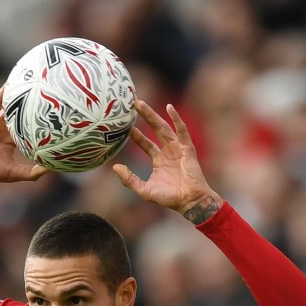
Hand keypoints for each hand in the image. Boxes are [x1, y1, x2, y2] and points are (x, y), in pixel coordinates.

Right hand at [0, 88, 48, 198]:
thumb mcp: (13, 173)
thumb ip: (32, 173)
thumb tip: (52, 169)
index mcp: (8, 137)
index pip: (22, 121)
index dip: (31, 113)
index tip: (44, 103)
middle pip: (9, 108)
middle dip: (18, 97)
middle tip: (29, 83)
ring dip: (1, 96)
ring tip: (10, 85)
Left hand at [112, 99, 221, 220]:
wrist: (189, 201)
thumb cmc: (169, 198)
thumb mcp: (144, 190)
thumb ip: (129, 180)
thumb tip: (115, 167)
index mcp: (158, 161)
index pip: (145, 143)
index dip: (136, 134)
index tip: (125, 125)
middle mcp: (168, 152)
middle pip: (154, 130)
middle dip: (144, 117)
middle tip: (132, 104)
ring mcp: (178, 148)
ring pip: (164, 127)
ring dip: (153, 115)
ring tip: (141, 104)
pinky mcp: (187, 148)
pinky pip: (181, 130)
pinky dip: (176, 119)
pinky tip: (169, 108)